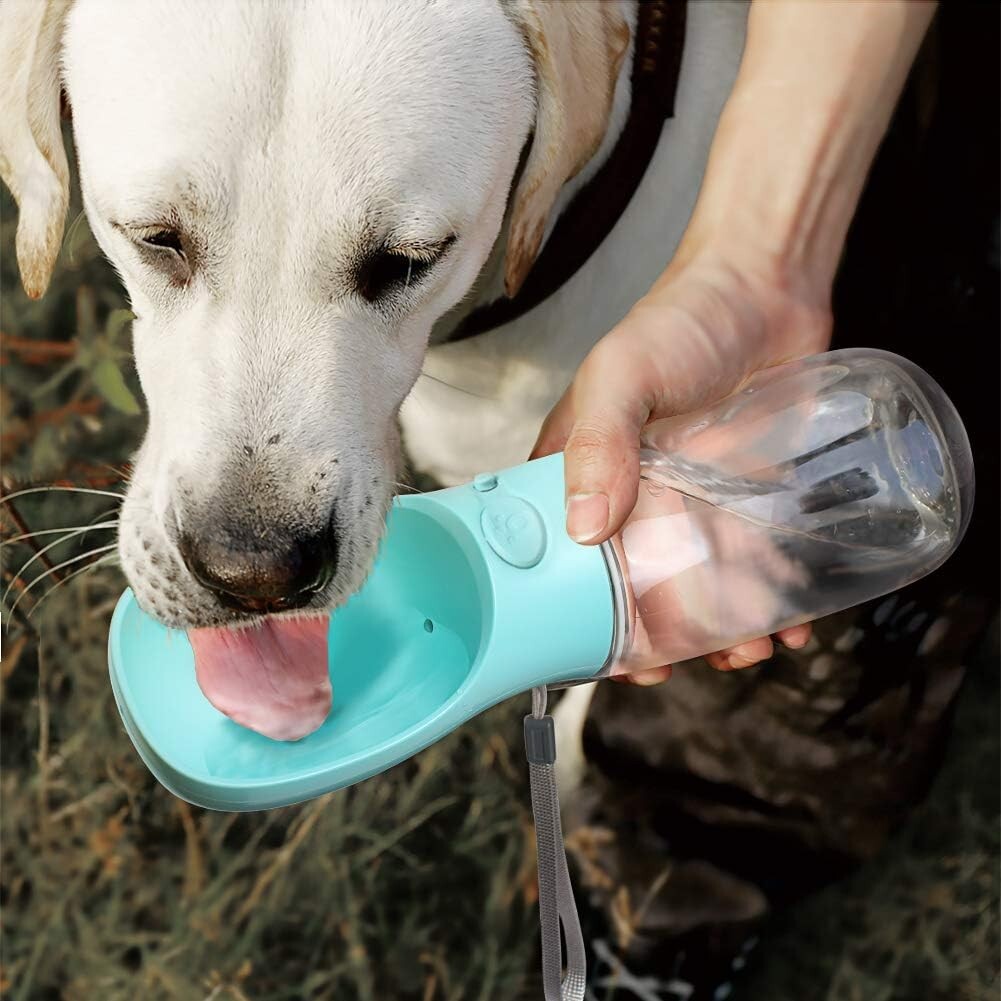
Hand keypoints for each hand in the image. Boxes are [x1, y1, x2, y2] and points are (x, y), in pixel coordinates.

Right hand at [530, 242, 829, 683]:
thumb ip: (598, 441)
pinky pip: (757, 563)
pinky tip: (795, 624)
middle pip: (635, 586)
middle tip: (681, 666)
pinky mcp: (748, 500)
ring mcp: (694, 503)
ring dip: (720, 631)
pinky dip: (774, 601)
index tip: (608, 657)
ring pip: (699, 585)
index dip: (579, 616)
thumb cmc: (680, 322)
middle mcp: (633, 498)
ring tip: (749, 651)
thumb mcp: (622, 375)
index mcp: (582, 473)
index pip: (563, 558)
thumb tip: (582, 529)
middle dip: (657, 637)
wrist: (767, 285)